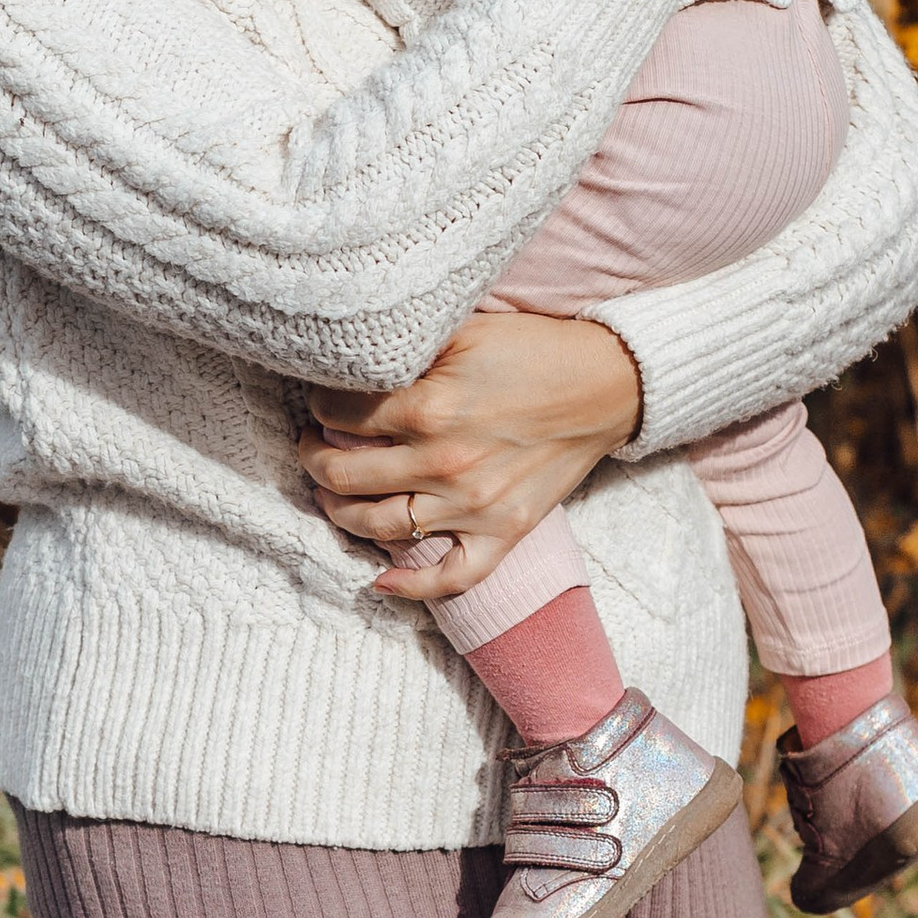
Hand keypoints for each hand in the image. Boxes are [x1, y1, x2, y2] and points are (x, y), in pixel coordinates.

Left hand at [299, 310, 643, 600]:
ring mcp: (473, 506)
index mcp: (429, 407)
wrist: (605, 386)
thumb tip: (350, 357)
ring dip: (339, 512)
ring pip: (377, 527)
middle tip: (312, 446)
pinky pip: (450, 578)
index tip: (323, 401)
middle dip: (313, 458)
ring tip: (332, 494)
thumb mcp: (463, 329)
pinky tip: (379, 580)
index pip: (337, 414)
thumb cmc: (532, 351)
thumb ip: (406, 348)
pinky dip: (410, 587)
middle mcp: (444, 463)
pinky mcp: (502, 532)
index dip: (320, 405)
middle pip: (342, 475)